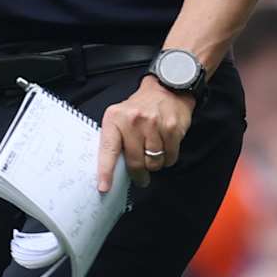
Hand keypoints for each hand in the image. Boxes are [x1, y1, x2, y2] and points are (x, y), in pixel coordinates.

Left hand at [97, 75, 192, 190]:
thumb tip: (114, 171)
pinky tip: (166, 146)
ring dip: (155, 164)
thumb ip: (116, 140)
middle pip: (135, 162)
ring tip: (154, 151)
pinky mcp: (172, 128)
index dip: (106, 171)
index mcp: (115, 118)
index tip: (104, 187)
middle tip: (141, 178)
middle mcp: (132, 120)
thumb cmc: (141, 108)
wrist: (167, 89)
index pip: (108, 149)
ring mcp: (153, 123)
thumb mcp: (121, 117)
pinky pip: (170, 157)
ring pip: (154, 163)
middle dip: (138, 175)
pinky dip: (168, 158)